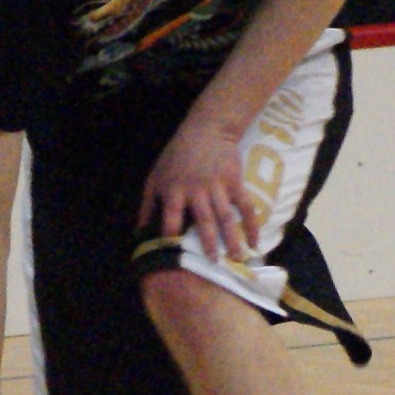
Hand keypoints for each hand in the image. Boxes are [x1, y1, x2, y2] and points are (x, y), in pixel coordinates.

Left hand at [141, 114, 258, 261]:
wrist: (206, 131)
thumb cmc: (176, 157)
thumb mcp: (155, 177)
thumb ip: (147, 205)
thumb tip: (139, 232)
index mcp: (173, 191)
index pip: (171, 219)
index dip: (172, 237)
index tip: (175, 255)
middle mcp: (196, 191)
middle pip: (203, 221)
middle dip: (207, 243)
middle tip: (213, 264)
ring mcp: (217, 187)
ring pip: (226, 217)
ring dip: (232, 239)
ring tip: (237, 259)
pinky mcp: (235, 182)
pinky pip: (246, 206)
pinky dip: (252, 225)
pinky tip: (255, 242)